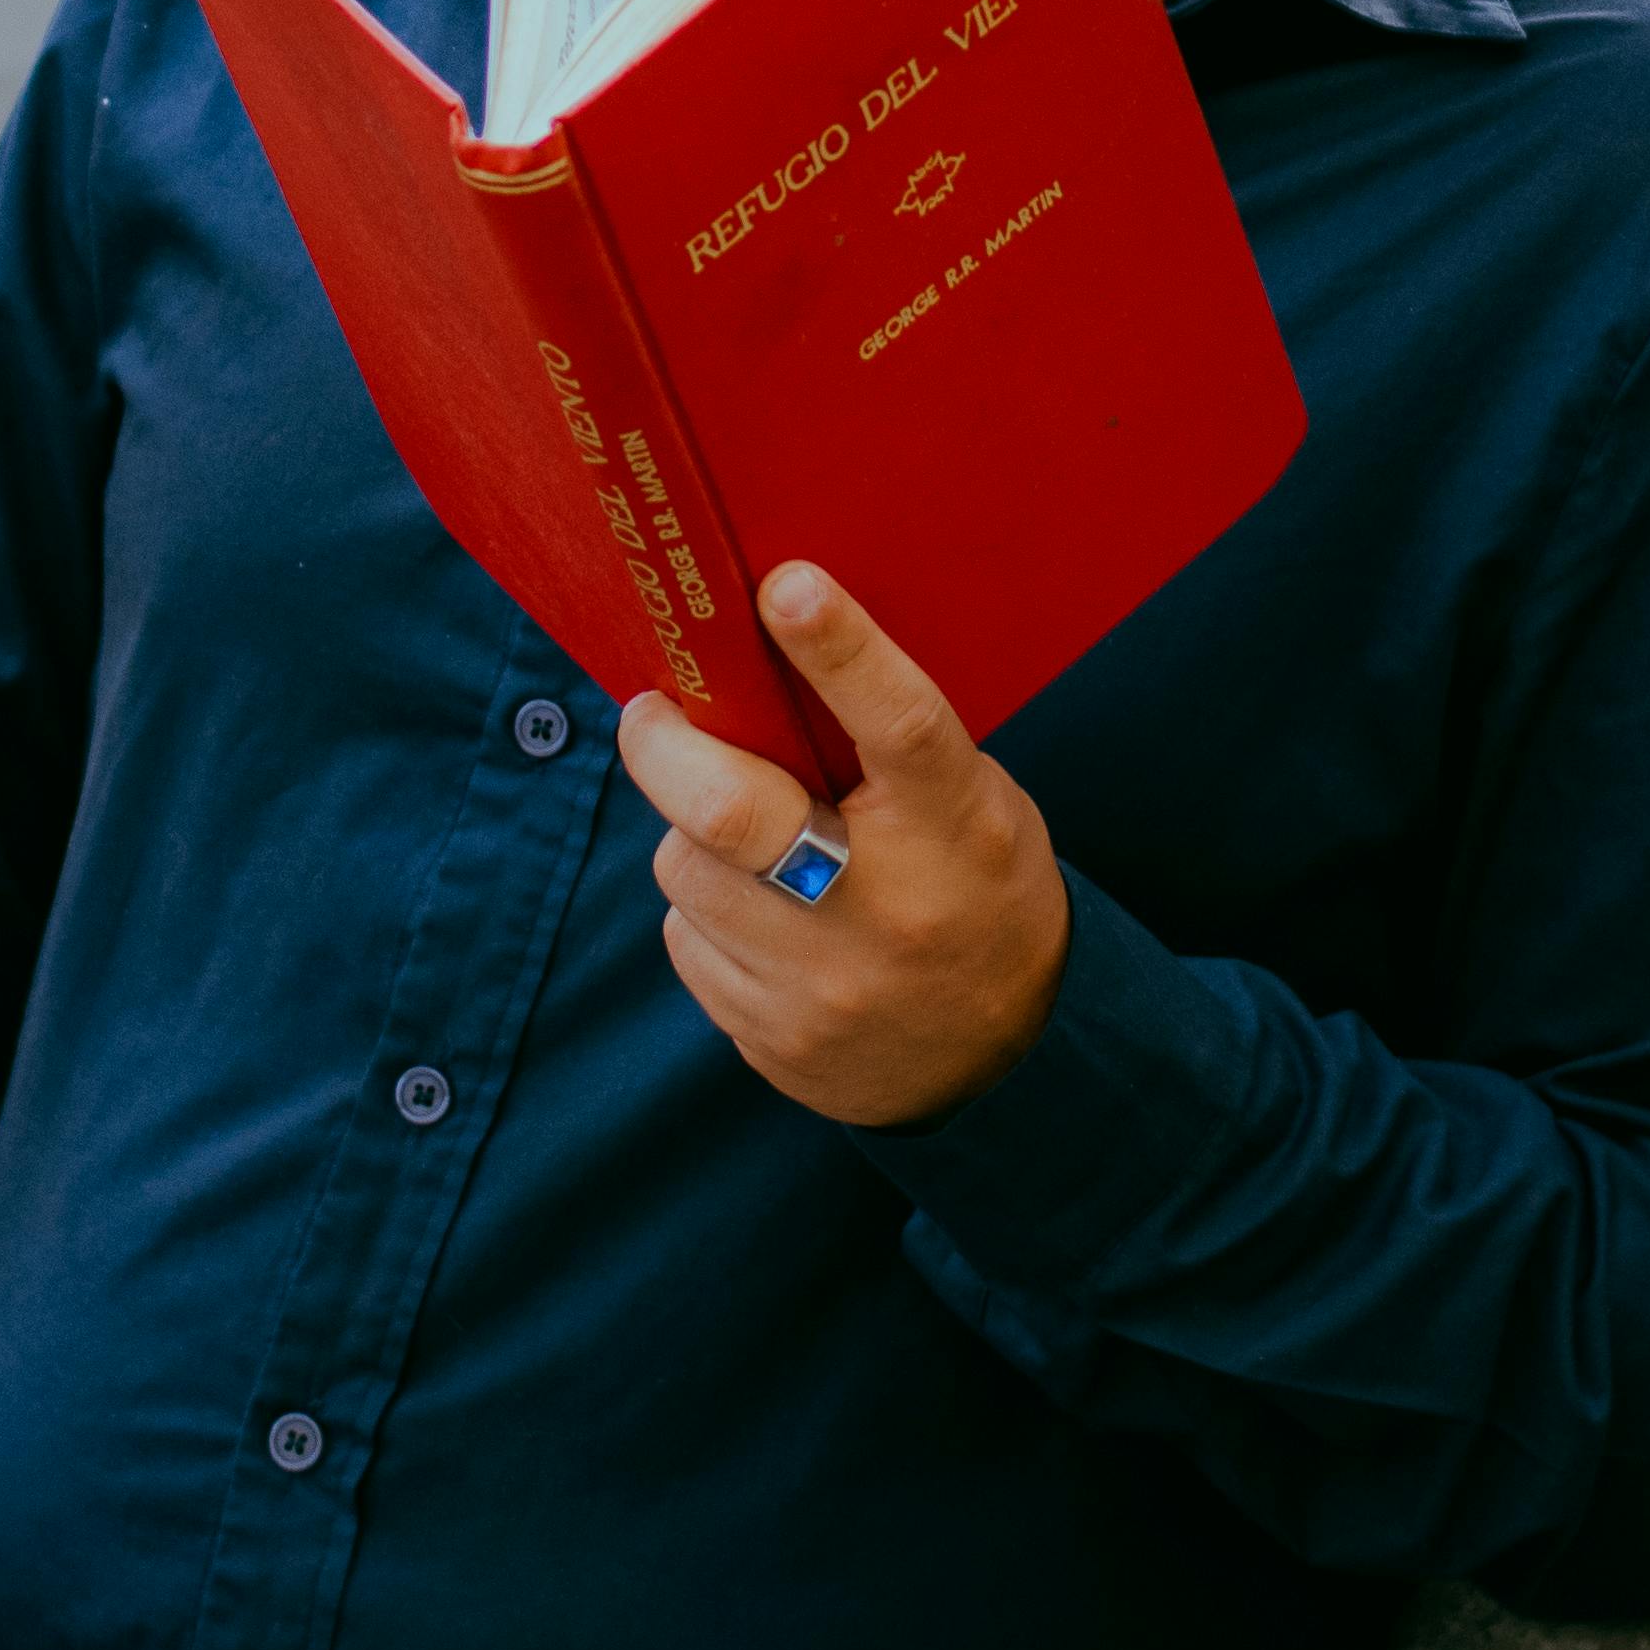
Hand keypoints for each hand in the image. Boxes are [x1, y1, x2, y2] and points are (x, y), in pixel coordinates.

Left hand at [614, 561, 1068, 1128]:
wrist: (997, 1064)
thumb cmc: (973, 890)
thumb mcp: (970, 802)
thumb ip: (883, 745)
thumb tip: (763, 662)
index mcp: (954, 825)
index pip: (897, 724)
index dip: (840, 649)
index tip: (784, 585)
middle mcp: (886, 907)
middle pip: (732, 812)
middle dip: (665, 747)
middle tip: (652, 712)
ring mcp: (822, 985)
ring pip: (686, 872)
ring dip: (690, 835)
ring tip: (738, 836)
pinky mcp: (771, 1038)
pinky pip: (688, 941)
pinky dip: (705, 911)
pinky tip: (758, 917)